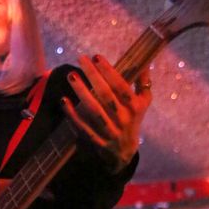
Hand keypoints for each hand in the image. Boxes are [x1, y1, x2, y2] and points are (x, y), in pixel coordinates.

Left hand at [60, 54, 151, 171]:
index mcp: (134, 107)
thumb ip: (143, 83)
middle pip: (106, 95)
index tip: (96, 57)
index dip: (109, 71)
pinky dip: (73, 114)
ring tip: (71, 76)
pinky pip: (82, 127)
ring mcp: (109, 131)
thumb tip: (144, 62)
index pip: (121, 86)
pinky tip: (64, 100)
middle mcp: (122, 119)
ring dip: (81, 92)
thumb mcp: (143, 103)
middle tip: (81, 59)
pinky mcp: (96, 140)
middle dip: (93, 75)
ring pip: (94, 110)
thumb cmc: (133, 120)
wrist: (124, 152)